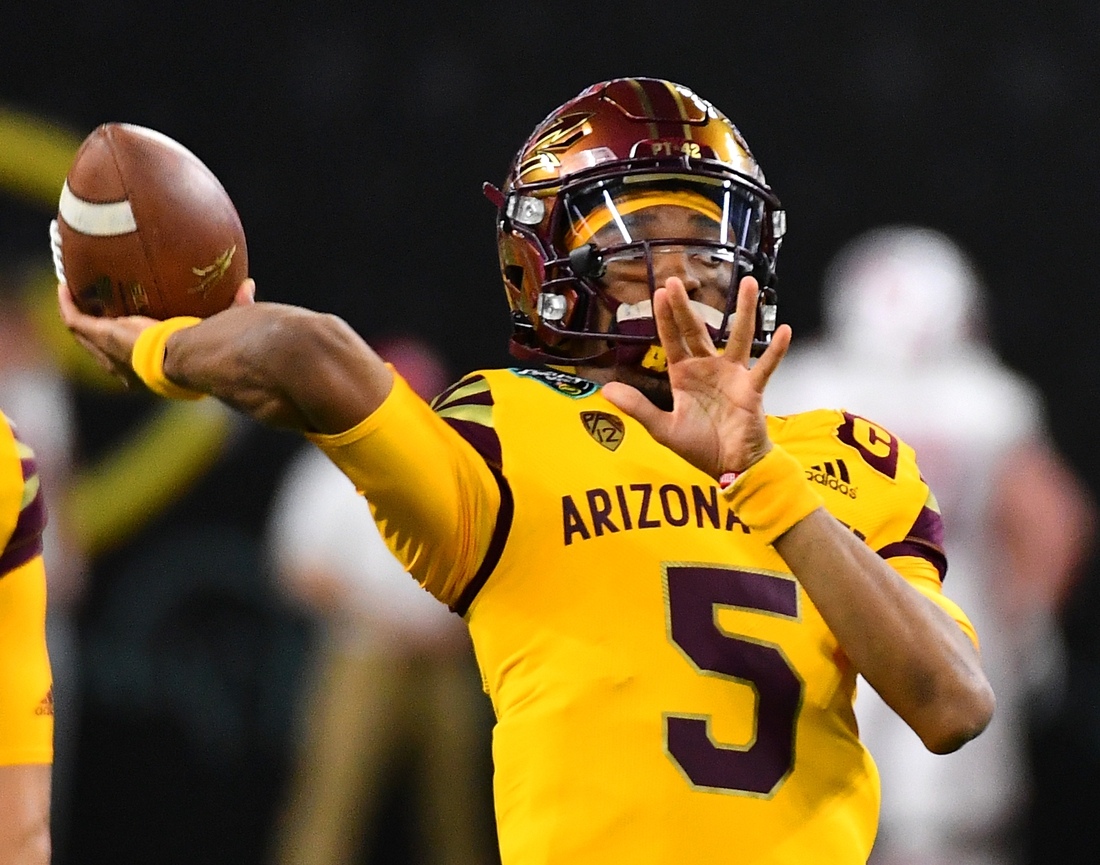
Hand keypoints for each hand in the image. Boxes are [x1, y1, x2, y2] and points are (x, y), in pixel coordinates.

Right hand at [57, 278, 255, 385]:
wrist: (185, 356)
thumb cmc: (206, 350)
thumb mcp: (221, 326)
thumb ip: (235, 306)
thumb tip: (250, 286)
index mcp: (153, 370)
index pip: (137, 363)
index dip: (130, 351)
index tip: (133, 332)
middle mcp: (127, 366)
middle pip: (105, 351)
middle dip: (97, 331)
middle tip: (93, 309)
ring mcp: (110, 352)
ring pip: (86, 335)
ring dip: (78, 314)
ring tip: (71, 292)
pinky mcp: (101, 336)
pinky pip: (76, 319)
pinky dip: (69, 304)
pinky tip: (65, 285)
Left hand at [602, 275, 791, 478]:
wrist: (730, 468)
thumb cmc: (700, 447)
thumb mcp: (663, 428)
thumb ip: (638, 408)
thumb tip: (606, 391)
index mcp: (684, 375)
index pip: (672, 340)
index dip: (665, 317)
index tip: (660, 292)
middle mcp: (708, 368)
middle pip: (697, 330)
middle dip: (687, 306)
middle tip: (677, 279)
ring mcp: (733, 375)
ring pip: (739, 336)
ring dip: (745, 311)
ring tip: (750, 283)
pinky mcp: (752, 388)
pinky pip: (765, 366)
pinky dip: (775, 350)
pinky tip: (784, 330)